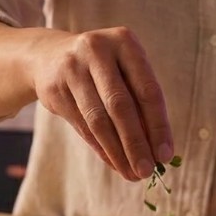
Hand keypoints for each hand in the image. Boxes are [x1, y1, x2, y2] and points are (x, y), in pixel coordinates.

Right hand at [26, 26, 171, 180]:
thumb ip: (141, 103)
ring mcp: (72, 68)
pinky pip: (81, 125)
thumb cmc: (102, 67)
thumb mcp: (124, 71)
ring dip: (117, 151)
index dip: (158, 125)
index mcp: (124, 42)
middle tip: (146, 171)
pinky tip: (114, 162)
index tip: (165, 155)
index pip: (147, 90)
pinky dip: (100, 148)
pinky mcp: (54, 88)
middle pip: (120, 105)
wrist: (49, 55)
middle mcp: (96, 50)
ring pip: (98, 119)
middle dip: (136, 143)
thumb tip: (157, 150)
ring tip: (131, 173)